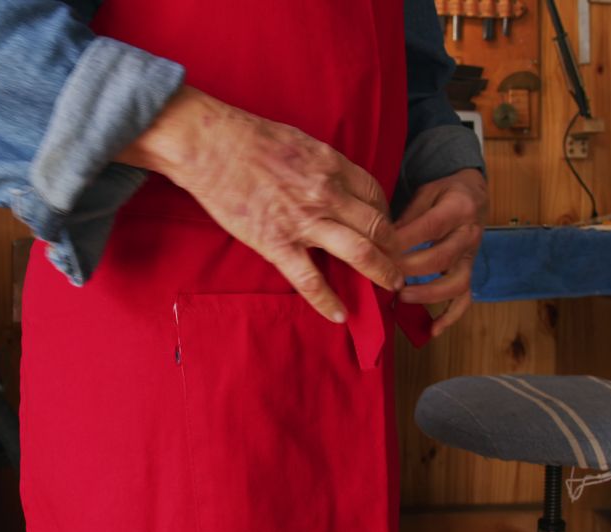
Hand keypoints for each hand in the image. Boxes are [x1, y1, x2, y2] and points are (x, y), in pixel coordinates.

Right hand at [117, 86, 404, 322]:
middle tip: (400, 262)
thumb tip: (331, 178)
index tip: (386, 228)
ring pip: (359, 252)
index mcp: (332, 165)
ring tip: (390, 286)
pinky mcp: (276, 243)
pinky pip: (310, 279)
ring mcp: (304, 221)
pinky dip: (328, 301)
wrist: (210, 145)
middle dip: (395, 248)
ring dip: (381, 272)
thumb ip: (321, 163)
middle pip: (377, 225)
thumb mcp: (299, 141)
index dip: (387, 215)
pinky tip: (339, 315)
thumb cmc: (248, 137)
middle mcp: (327, 194)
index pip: (375, 195)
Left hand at [395, 168, 487, 336]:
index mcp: (458, 209)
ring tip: (401, 298)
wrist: (473, 194)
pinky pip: (466, 298)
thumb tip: (382, 240)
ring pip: (457, 282)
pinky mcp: (470, 271)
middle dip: (410, 269)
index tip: (379, 251)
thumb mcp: (425, 193)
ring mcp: (472, 257)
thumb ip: (406, 215)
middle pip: (441, 257)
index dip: (404, 242)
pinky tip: (433, 329)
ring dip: (428, 294)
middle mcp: (469, 235)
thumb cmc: (443, 193)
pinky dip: (451, 316)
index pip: (429, 228)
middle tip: (383, 275)